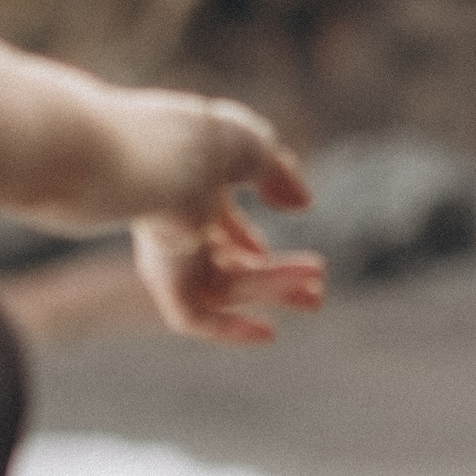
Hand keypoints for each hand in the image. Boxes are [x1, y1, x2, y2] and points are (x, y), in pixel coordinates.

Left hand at [128, 97, 325, 345]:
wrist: (158, 157)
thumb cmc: (198, 141)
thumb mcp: (250, 146)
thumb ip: (279, 173)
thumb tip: (302, 205)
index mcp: (187, 186)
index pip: (216, 222)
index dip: (247, 239)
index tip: (274, 252)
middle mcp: (174, 223)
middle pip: (224, 261)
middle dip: (273, 280)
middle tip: (316, 295)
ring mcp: (168, 253)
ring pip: (223, 287)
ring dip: (272, 293)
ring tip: (316, 298)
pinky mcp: (165, 279)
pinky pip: (196, 318)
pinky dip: (231, 330)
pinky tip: (268, 333)